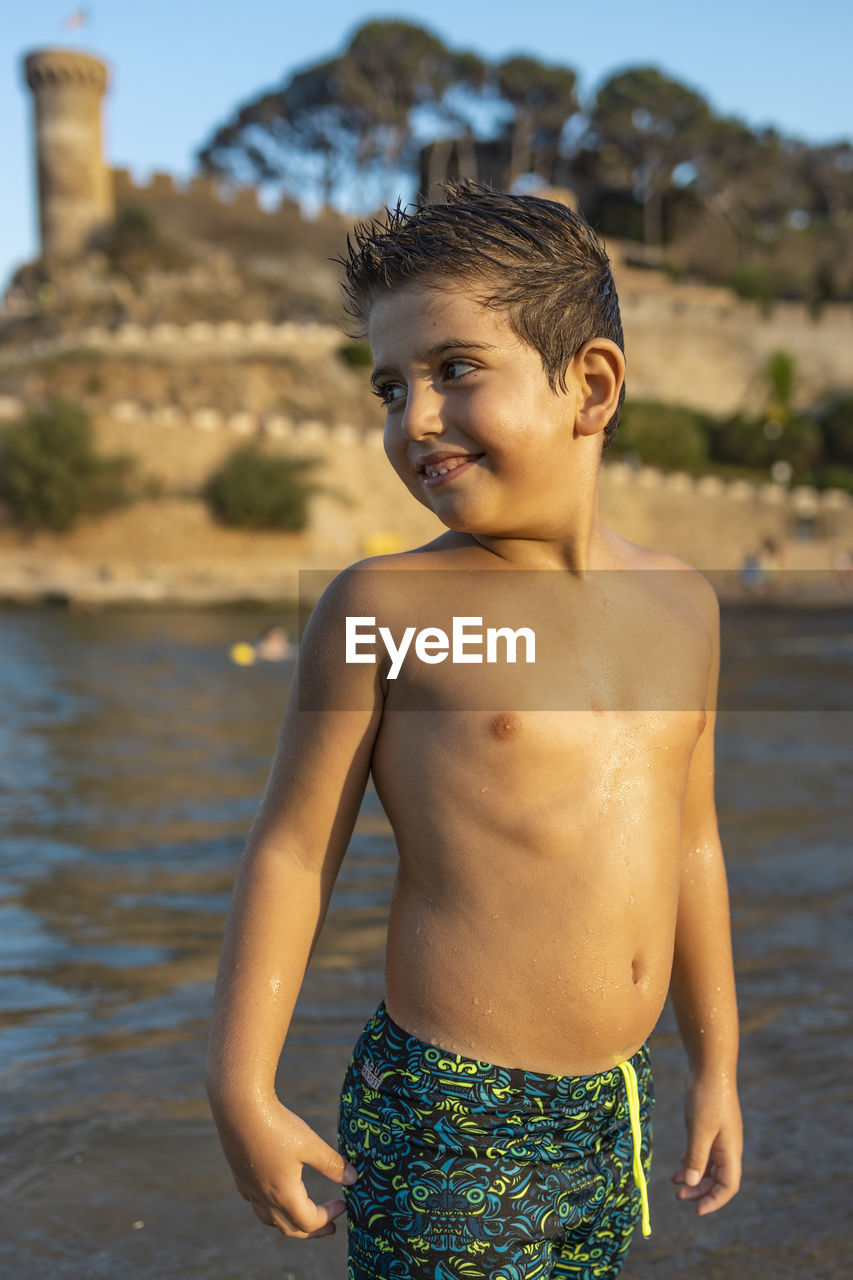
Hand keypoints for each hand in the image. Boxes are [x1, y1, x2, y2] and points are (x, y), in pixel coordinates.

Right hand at [215, 1098, 356, 1237]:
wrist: (239, 1107)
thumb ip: (331, 1164)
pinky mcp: (239, 1173)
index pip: (309, 1221)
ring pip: (268, 1218)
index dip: (329, 1217)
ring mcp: (248, 1187)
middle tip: (329, 1227)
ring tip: (302, 1214)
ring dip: (289, 1221)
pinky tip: (274, 1191)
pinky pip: (254, 1200)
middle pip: (288, 1228)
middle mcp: (263, 1197)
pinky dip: (269, 1205)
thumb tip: (353, 1179)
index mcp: (283, 1195)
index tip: (343, 1205)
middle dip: (311, 1230)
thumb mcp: (310, 1144)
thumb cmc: (277, 1125)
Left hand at [672, 1070, 741, 1215]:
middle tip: (679, 1197)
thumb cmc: (707, 1098)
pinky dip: (692, 1162)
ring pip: (709, 1167)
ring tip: (675, 1186)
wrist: (709, 1068)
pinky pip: (703, 1153)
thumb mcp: (699, 1130)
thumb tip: (693, 1184)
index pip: (729, 1186)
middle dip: (700, 1192)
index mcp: (730, 1150)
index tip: (697, 1211)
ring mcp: (720, 1137)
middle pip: (718, 1180)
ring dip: (694, 1178)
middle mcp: (728, 1147)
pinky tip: (678, 1168)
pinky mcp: (710, 1128)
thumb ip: (696, 1157)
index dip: (715, 1201)